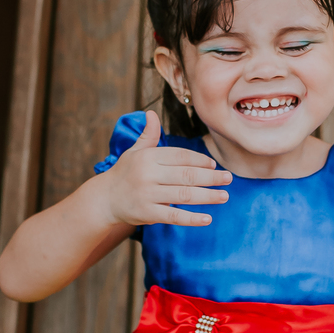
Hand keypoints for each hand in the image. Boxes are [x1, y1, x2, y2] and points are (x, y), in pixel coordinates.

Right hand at [100, 110, 230, 228]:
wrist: (104, 199)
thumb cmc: (125, 173)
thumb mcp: (134, 152)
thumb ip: (148, 135)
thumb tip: (152, 114)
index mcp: (148, 157)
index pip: (180, 156)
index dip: (199, 160)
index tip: (214, 165)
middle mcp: (148, 175)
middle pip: (186, 175)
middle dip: (210, 177)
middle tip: (229, 178)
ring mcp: (148, 195)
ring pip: (184, 195)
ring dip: (207, 196)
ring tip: (224, 196)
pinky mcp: (147, 213)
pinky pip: (174, 216)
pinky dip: (192, 218)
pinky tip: (207, 218)